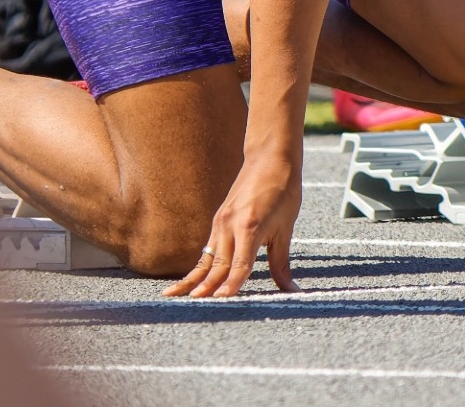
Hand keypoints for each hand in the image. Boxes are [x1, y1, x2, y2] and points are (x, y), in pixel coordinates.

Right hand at [164, 152, 301, 297]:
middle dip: (206, 287)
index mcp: (250, 226)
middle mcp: (230, 225)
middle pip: (218, 264)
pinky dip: (199, 268)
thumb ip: (281, 263)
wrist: (269, 157)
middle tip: (194, 307)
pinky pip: (208, 250)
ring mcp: (221, 222)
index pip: (240, 263)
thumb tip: (291, 290)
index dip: (232, 284)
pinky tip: (187, 282)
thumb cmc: (283, 191)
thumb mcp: (286, 228)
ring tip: (173, 296)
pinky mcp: (218, 221)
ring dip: (192, 279)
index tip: (222, 300)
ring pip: (207, 259)